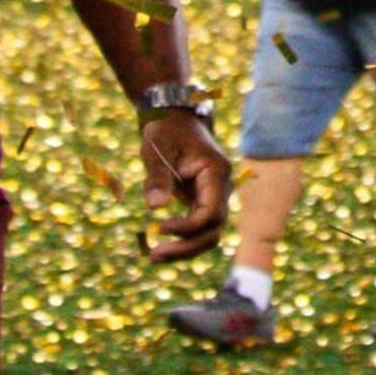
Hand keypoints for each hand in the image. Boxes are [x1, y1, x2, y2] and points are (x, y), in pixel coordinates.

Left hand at [139, 108, 233, 263]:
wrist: (172, 117)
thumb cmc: (166, 130)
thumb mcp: (158, 150)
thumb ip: (158, 178)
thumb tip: (155, 208)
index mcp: (216, 172)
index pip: (211, 212)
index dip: (188, 227)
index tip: (160, 228)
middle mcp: (221, 187)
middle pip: (213, 230)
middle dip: (186, 247)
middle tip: (155, 256)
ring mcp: (213, 196)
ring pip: (208, 234)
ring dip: (184, 249)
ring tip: (154, 257)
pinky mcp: (202, 201)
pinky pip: (198, 228)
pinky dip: (182, 240)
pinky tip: (161, 247)